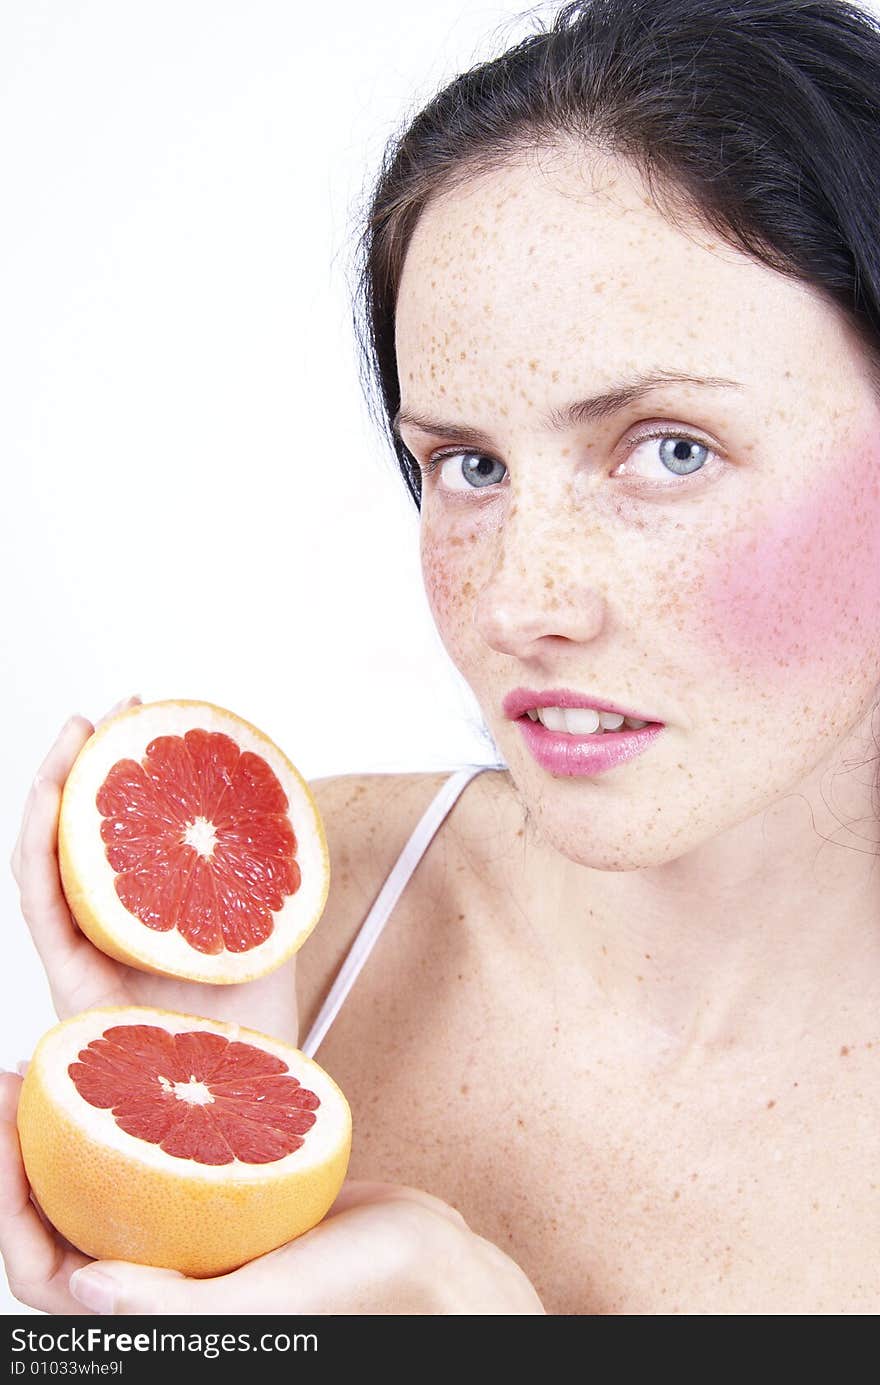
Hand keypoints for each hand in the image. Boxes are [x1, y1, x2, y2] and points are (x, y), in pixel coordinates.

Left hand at [0, 1073, 543, 1314]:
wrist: (431, 1258)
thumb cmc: (365, 1294)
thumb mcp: (272, 1303)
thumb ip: (178, 1306)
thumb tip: (85, 1288)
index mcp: (154, 1317)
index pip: (44, 1272)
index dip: (4, 1202)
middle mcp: (158, 1277)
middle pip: (58, 1218)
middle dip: (20, 1152)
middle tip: (11, 1075)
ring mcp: (186, 1235)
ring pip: (99, 1180)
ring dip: (67, 1122)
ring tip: (55, 1059)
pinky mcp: (217, 1195)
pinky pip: (155, 1152)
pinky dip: (131, 1110)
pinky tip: (132, 1061)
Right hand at [9, 698, 299, 1042]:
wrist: (248, 1101)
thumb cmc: (260, 1025)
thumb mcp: (274, 926)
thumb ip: (269, 870)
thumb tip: (278, 793)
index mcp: (157, 912)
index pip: (134, 828)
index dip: (136, 769)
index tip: (153, 713)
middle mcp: (115, 926)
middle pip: (88, 831)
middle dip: (95, 760)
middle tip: (120, 705)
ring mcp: (87, 951)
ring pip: (51, 856)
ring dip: (54, 786)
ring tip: (77, 730)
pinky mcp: (67, 982)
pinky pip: (39, 904)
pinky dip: (38, 846)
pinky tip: (50, 799)